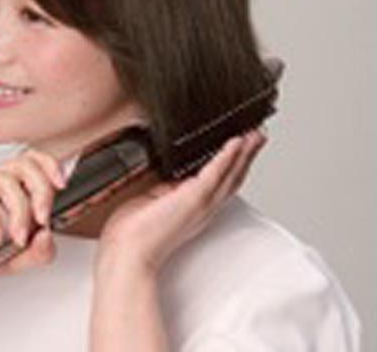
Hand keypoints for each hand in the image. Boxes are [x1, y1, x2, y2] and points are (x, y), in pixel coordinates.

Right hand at [0, 148, 66, 280]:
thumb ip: (35, 252)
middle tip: (42, 219)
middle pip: (22, 164)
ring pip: (4, 180)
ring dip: (18, 211)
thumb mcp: (10, 261)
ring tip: (16, 237)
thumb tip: (47, 236)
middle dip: (40, 190)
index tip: (62, 185)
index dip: (49, 165)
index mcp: (3, 187)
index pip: (30, 160)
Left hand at [95, 130, 266, 276]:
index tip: (241, 146)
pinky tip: (235, 143)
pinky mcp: (194, 199)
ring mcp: (200, 203)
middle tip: (258, 135)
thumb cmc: (133, 233)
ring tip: (255, 134)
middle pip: (234, 177)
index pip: (221, 182)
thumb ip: (164, 188)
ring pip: (231, 174)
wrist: (128, 251)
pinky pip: (215, 173)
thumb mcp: (152, 200)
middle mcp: (203, 207)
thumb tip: (166, 174)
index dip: (234, 164)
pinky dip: (227, 156)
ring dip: (244, 152)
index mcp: (193, 207)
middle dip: (247, 154)